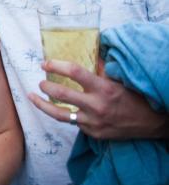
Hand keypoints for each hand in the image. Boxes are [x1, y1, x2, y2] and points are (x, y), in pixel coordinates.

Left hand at [28, 59, 164, 139]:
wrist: (152, 123)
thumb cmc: (135, 96)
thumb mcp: (118, 78)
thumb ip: (99, 66)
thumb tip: (85, 50)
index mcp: (103, 88)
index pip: (74, 72)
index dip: (56, 65)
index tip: (46, 63)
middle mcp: (96, 106)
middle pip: (61, 94)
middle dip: (46, 86)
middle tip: (41, 81)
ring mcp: (93, 122)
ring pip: (59, 114)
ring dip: (42, 105)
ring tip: (31, 97)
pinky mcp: (92, 133)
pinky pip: (73, 123)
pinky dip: (64, 114)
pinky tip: (57, 108)